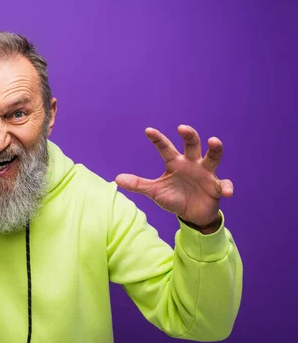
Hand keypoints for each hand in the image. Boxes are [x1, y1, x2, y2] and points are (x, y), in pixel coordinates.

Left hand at [115, 125, 232, 228]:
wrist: (192, 214)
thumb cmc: (174, 197)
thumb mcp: (155, 192)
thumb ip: (138, 184)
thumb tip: (116, 179)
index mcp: (175, 163)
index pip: (165, 148)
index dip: (157, 139)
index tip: (148, 131)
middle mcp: (191, 163)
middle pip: (191, 145)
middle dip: (188, 135)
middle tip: (182, 128)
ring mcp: (206, 174)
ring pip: (213, 157)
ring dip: (215, 149)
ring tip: (214, 141)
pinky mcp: (217, 187)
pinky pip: (224, 184)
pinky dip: (227, 187)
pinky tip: (227, 192)